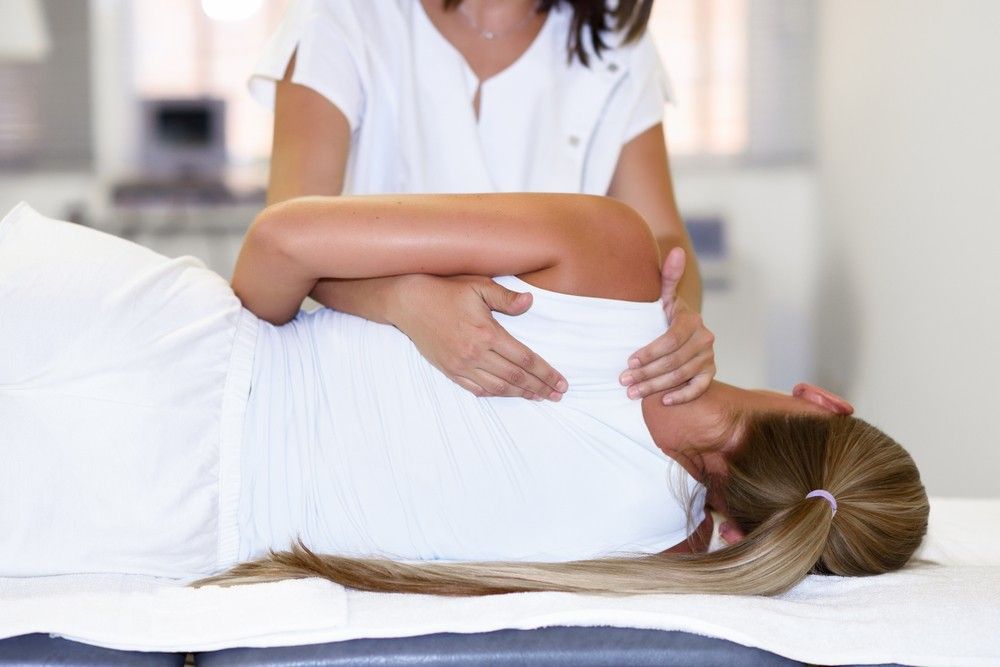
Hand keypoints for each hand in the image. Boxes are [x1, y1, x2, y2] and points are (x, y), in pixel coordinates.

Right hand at [391, 275, 567, 399]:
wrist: (410, 302)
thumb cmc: (447, 291)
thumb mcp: (478, 286)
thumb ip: (506, 298)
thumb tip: (530, 302)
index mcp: (487, 333)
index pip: (525, 358)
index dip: (545, 372)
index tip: (560, 382)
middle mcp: (475, 353)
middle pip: (515, 376)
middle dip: (539, 387)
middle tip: (557, 395)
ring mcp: (461, 364)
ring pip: (498, 386)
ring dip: (520, 393)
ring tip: (538, 396)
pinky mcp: (449, 370)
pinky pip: (476, 388)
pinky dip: (495, 393)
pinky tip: (507, 393)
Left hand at [619, 247, 715, 403]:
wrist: (683, 330)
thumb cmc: (665, 313)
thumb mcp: (665, 296)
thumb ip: (668, 277)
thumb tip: (676, 251)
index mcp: (691, 319)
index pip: (670, 340)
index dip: (650, 352)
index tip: (629, 361)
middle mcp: (705, 338)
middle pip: (674, 361)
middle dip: (647, 372)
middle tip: (623, 381)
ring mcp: (709, 356)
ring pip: (681, 375)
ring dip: (656, 386)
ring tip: (632, 392)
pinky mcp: (710, 372)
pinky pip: (699, 388)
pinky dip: (682, 396)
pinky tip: (663, 401)